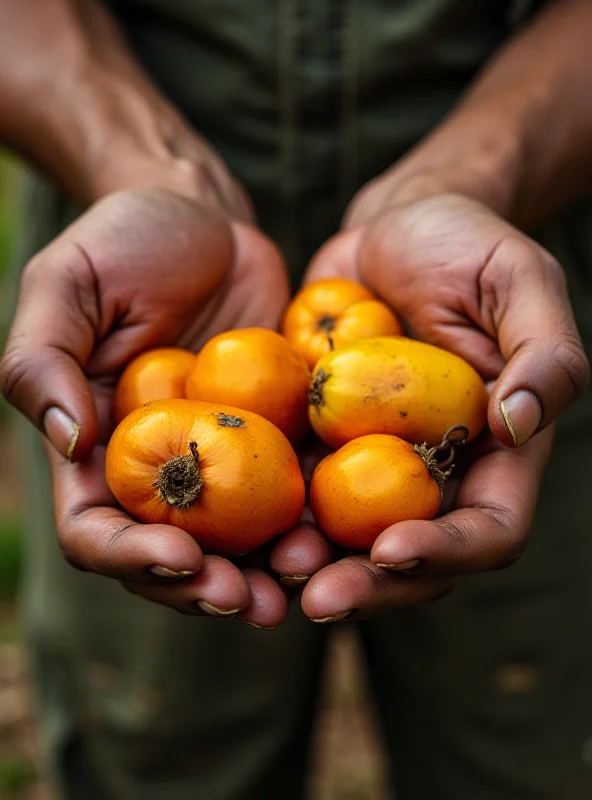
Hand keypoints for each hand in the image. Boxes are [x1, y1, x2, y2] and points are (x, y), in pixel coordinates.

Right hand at [0, 186, 326, 627]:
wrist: (205, 216)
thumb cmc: (124, 241)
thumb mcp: (65, 283)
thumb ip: (43, 362)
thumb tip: (71, 444)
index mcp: (96, 450)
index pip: (98, 531)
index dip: (132, 559)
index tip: (181, 557)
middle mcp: (158, 469)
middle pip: (172, 557)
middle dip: (206, 588)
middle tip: (249, 602)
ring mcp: (221, 459)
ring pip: (239, 543)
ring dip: (267, 574)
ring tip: (306, 583)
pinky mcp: (275, 438)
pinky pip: (294, 491)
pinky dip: (314, 522)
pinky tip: (342, 535)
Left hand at [295, 192, 587, 621]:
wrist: (392, 229)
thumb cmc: (465, 244)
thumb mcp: (518, 280)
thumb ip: (543, 352)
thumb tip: (517, 425)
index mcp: (498, 451)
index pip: (489, 528)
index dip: (448, 552)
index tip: (392, 549)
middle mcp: (438, 472)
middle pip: (414, 557)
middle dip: (369, 585)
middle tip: (315, 599)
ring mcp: (375, 464)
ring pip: (349, 543)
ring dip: (314, 569)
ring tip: (268, 575)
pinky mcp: (323, 445)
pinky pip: (298, 495)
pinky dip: (272, 521)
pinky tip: (237, 533)